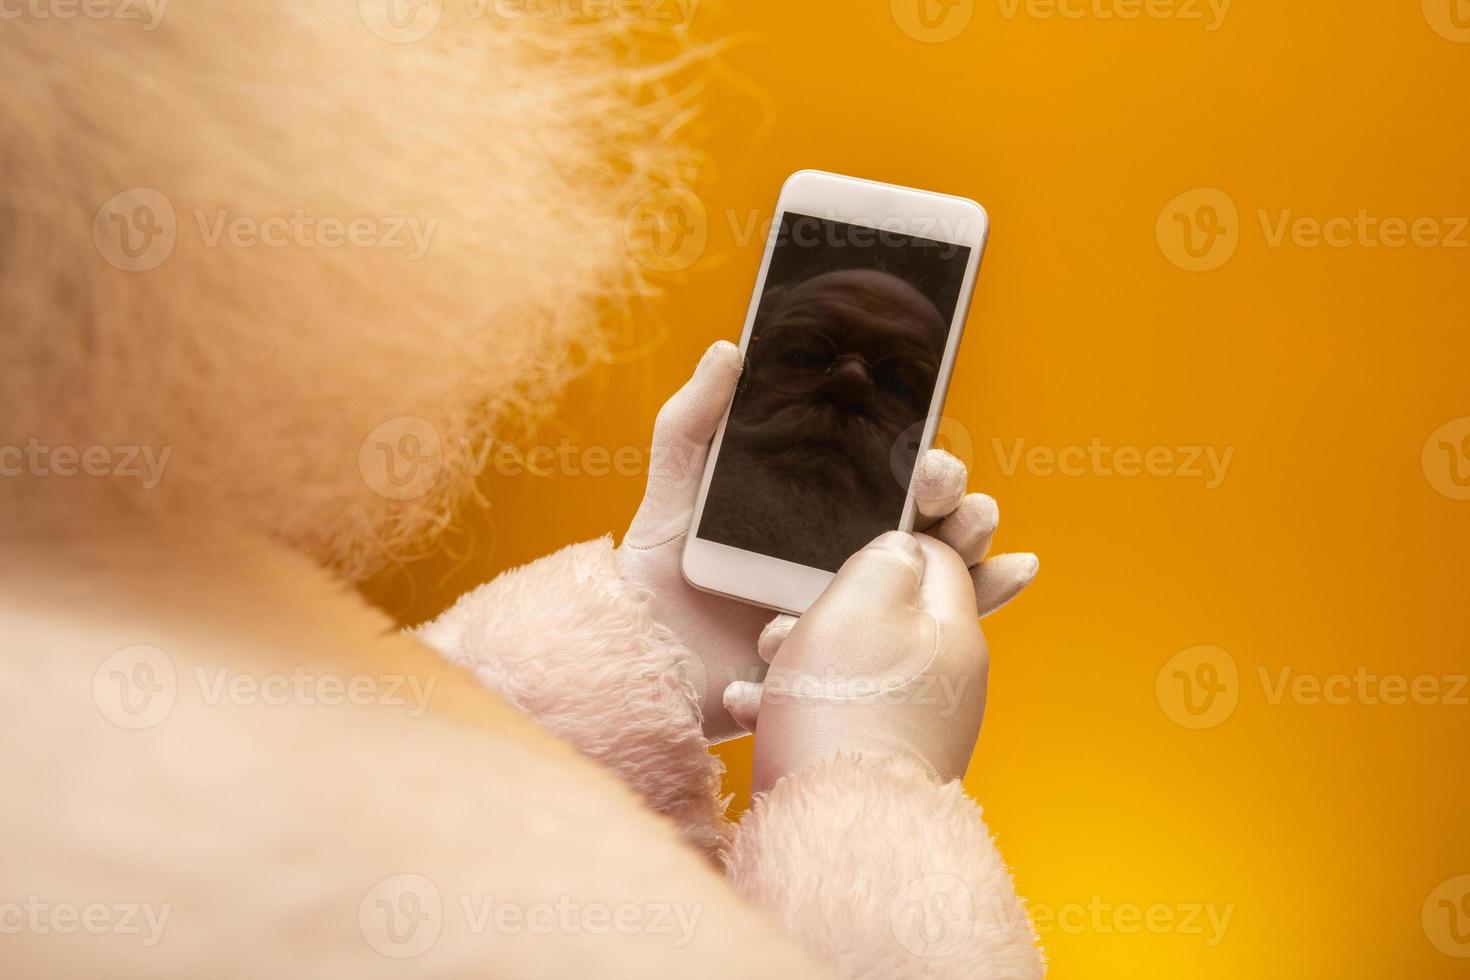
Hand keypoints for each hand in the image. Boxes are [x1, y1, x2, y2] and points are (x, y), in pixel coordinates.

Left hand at [615, 340, 1035, 741]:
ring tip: (984, 536)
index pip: (891, 480)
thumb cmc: (658, 574)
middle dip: (957, 504)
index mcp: (822, 514)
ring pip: (942, 578)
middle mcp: (851, 559)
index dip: (924, 463)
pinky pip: (930, 644)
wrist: (643, 660)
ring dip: (975, 553)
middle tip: (948, 493)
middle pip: (929, 526)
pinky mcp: (862, 663)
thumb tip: (729, 349)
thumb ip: (693, 422)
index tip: (929, 452)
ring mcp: (863, 613)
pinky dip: (986, 608)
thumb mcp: (675, 490)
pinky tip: (1019, 575)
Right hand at [738, 532, 989, 792]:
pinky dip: (792, 705)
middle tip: (778, 624)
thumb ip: (885, 560)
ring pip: (850, 665)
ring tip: (758, 670)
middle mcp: (946, 678)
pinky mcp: (878, 759)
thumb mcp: (861, 603)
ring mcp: (915, 722)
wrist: (841, 830)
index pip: (938, 556)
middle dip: (823, 611)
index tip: (834, 547)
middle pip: (884, 614)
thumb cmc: (847, 707)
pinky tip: (750, 710)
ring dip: (796, 659)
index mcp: (955, 630)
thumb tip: (903, 547)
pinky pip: (834, 712)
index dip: (884, 542)